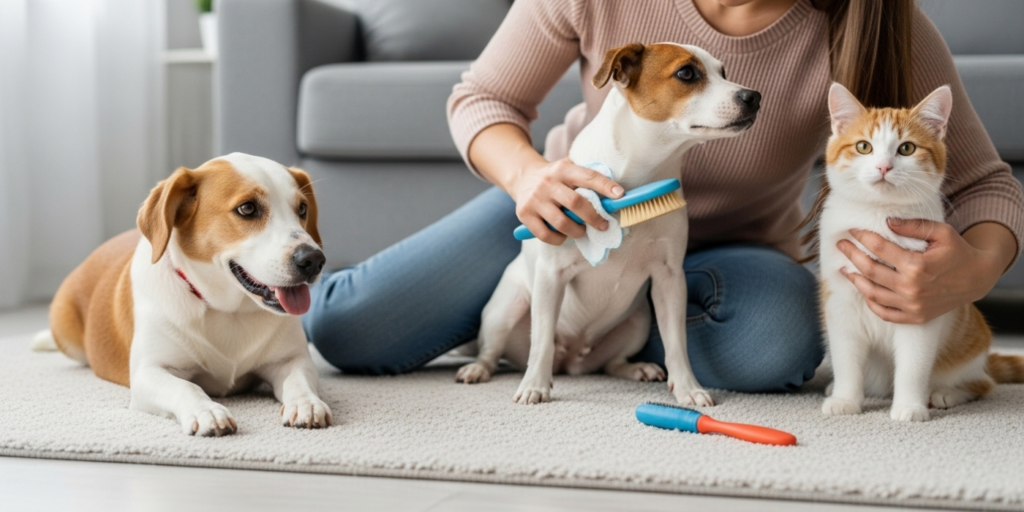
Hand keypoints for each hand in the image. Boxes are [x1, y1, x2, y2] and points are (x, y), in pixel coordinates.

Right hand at [510, 158, 623, 244]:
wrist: (522, 178)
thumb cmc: (555, 178)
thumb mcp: (568, 169)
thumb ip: (586, 178)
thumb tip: (615, 195)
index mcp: (563, 169)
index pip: (588, 176)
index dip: (605, 186)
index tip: (620, 195)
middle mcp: (547, 183)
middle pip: (575, 203)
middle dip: (593, 217)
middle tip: (603, 225)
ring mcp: (535, 200)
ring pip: (562, 223)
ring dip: (577, 231)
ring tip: (581, 230)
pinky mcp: (525, 215)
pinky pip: (546, 235)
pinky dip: (559, 239)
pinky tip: (563, 235)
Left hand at [836, 219, 1011, 323]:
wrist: (978, 278)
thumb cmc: (958, 252)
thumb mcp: (942, 232)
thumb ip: (914, 226)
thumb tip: (887, 221)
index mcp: (917, 265)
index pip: (880, 248)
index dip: (863, 237)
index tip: (852, 230)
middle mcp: (911, 288)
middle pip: (870, 270)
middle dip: (852, 255)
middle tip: (840, 245)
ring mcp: (912, 305)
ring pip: (872, 293)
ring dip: (855, 280)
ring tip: (844, 269)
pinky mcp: (915, 317)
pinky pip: (884, 313)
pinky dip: (871, 303)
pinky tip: (863, 290)